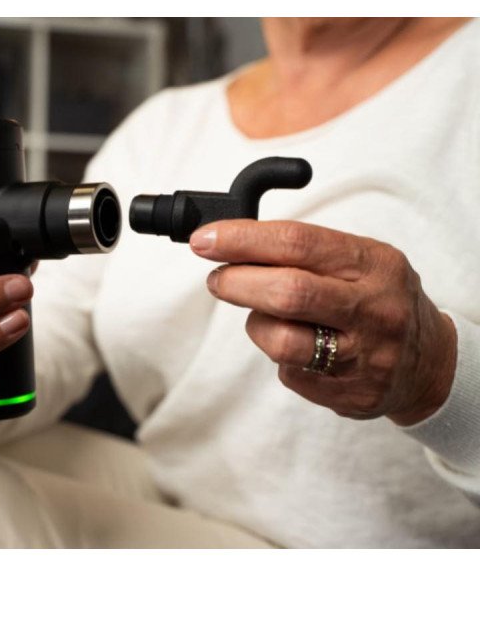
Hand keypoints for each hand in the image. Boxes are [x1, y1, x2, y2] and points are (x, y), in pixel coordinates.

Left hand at [189, 220, 456, 425]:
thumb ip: (303, 252)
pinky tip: (298, 347)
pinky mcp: (349, 393)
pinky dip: (279, 356)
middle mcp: (373, 309)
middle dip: (236, 282)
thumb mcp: (359, 261)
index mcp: (374, 264)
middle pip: (287, 292)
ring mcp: (363, 356)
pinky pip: (289, 372)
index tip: (205, 240)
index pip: (297, 243)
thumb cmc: (377, 299)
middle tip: (217, 279)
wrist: (428, 364)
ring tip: (262, 316)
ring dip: (254, 324)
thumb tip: (231, 244)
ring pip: (280, 341)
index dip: (242, 240)